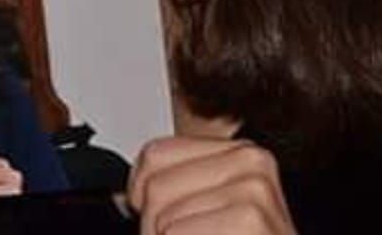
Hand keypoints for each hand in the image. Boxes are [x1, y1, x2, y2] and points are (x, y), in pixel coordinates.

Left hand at [128, 136, 295, 234]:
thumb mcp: (207, 216)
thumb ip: (172, 194)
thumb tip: (125, 198)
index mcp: (240, 154)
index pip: (154, 155)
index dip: (145, 198)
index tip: (168, 224)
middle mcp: (252, 163)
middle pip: (155, 187)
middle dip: (158, 232)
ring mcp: (255, 191)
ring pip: (162, 217)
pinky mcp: (252, 219)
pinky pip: (178, 234)